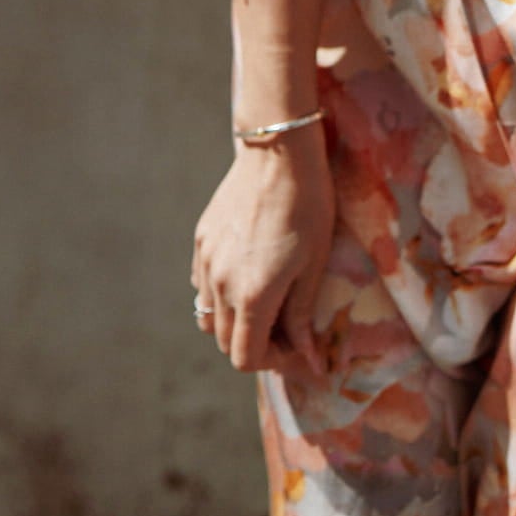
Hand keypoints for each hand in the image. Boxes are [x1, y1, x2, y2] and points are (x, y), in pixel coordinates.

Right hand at [191, 128, 333, 376]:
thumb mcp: (315, 262)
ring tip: (266, 304)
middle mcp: (220, 285)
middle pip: (226, 342)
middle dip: (257, 345)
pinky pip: (202, 285)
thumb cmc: (309, 206)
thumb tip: (306, 357)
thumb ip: (302, 314)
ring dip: (235, 322)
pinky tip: (246, 276)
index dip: (273, 363)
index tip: (297, 349)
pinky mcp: (200, 242)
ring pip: (209, 316)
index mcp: (251, 296)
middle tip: (288, 331)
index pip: (246, 358)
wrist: (279, 152)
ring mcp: (205, 262)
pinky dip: (220, 295)